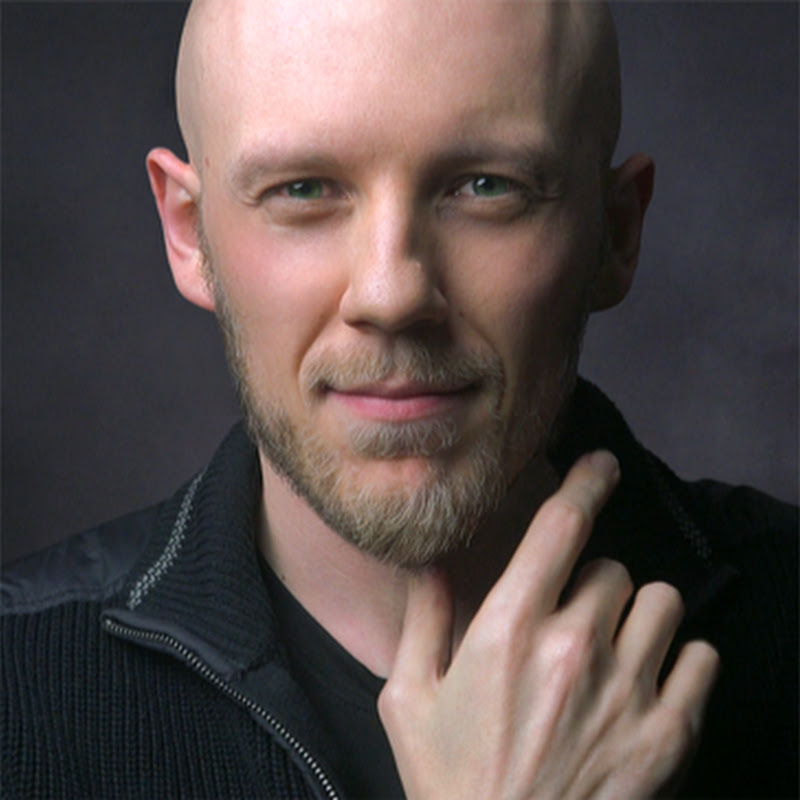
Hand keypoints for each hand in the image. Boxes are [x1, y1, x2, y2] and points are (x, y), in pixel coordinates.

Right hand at [378, 451, 719, 798]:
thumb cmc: (451, 778)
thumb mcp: (408, 696)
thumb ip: (422, 616)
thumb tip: (431, 557)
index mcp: (508, 628)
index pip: (560, 527)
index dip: (584, 483)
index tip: (599, 465)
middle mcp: (574, 648)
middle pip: (612, 567)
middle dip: (592, 581)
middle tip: (572, 617)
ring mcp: (627, 691)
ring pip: (661, 601)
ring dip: (637, 612)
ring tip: (615, 641)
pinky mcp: (667, 735)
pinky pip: (700, 655)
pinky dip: (680, 656)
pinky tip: (649, 677)